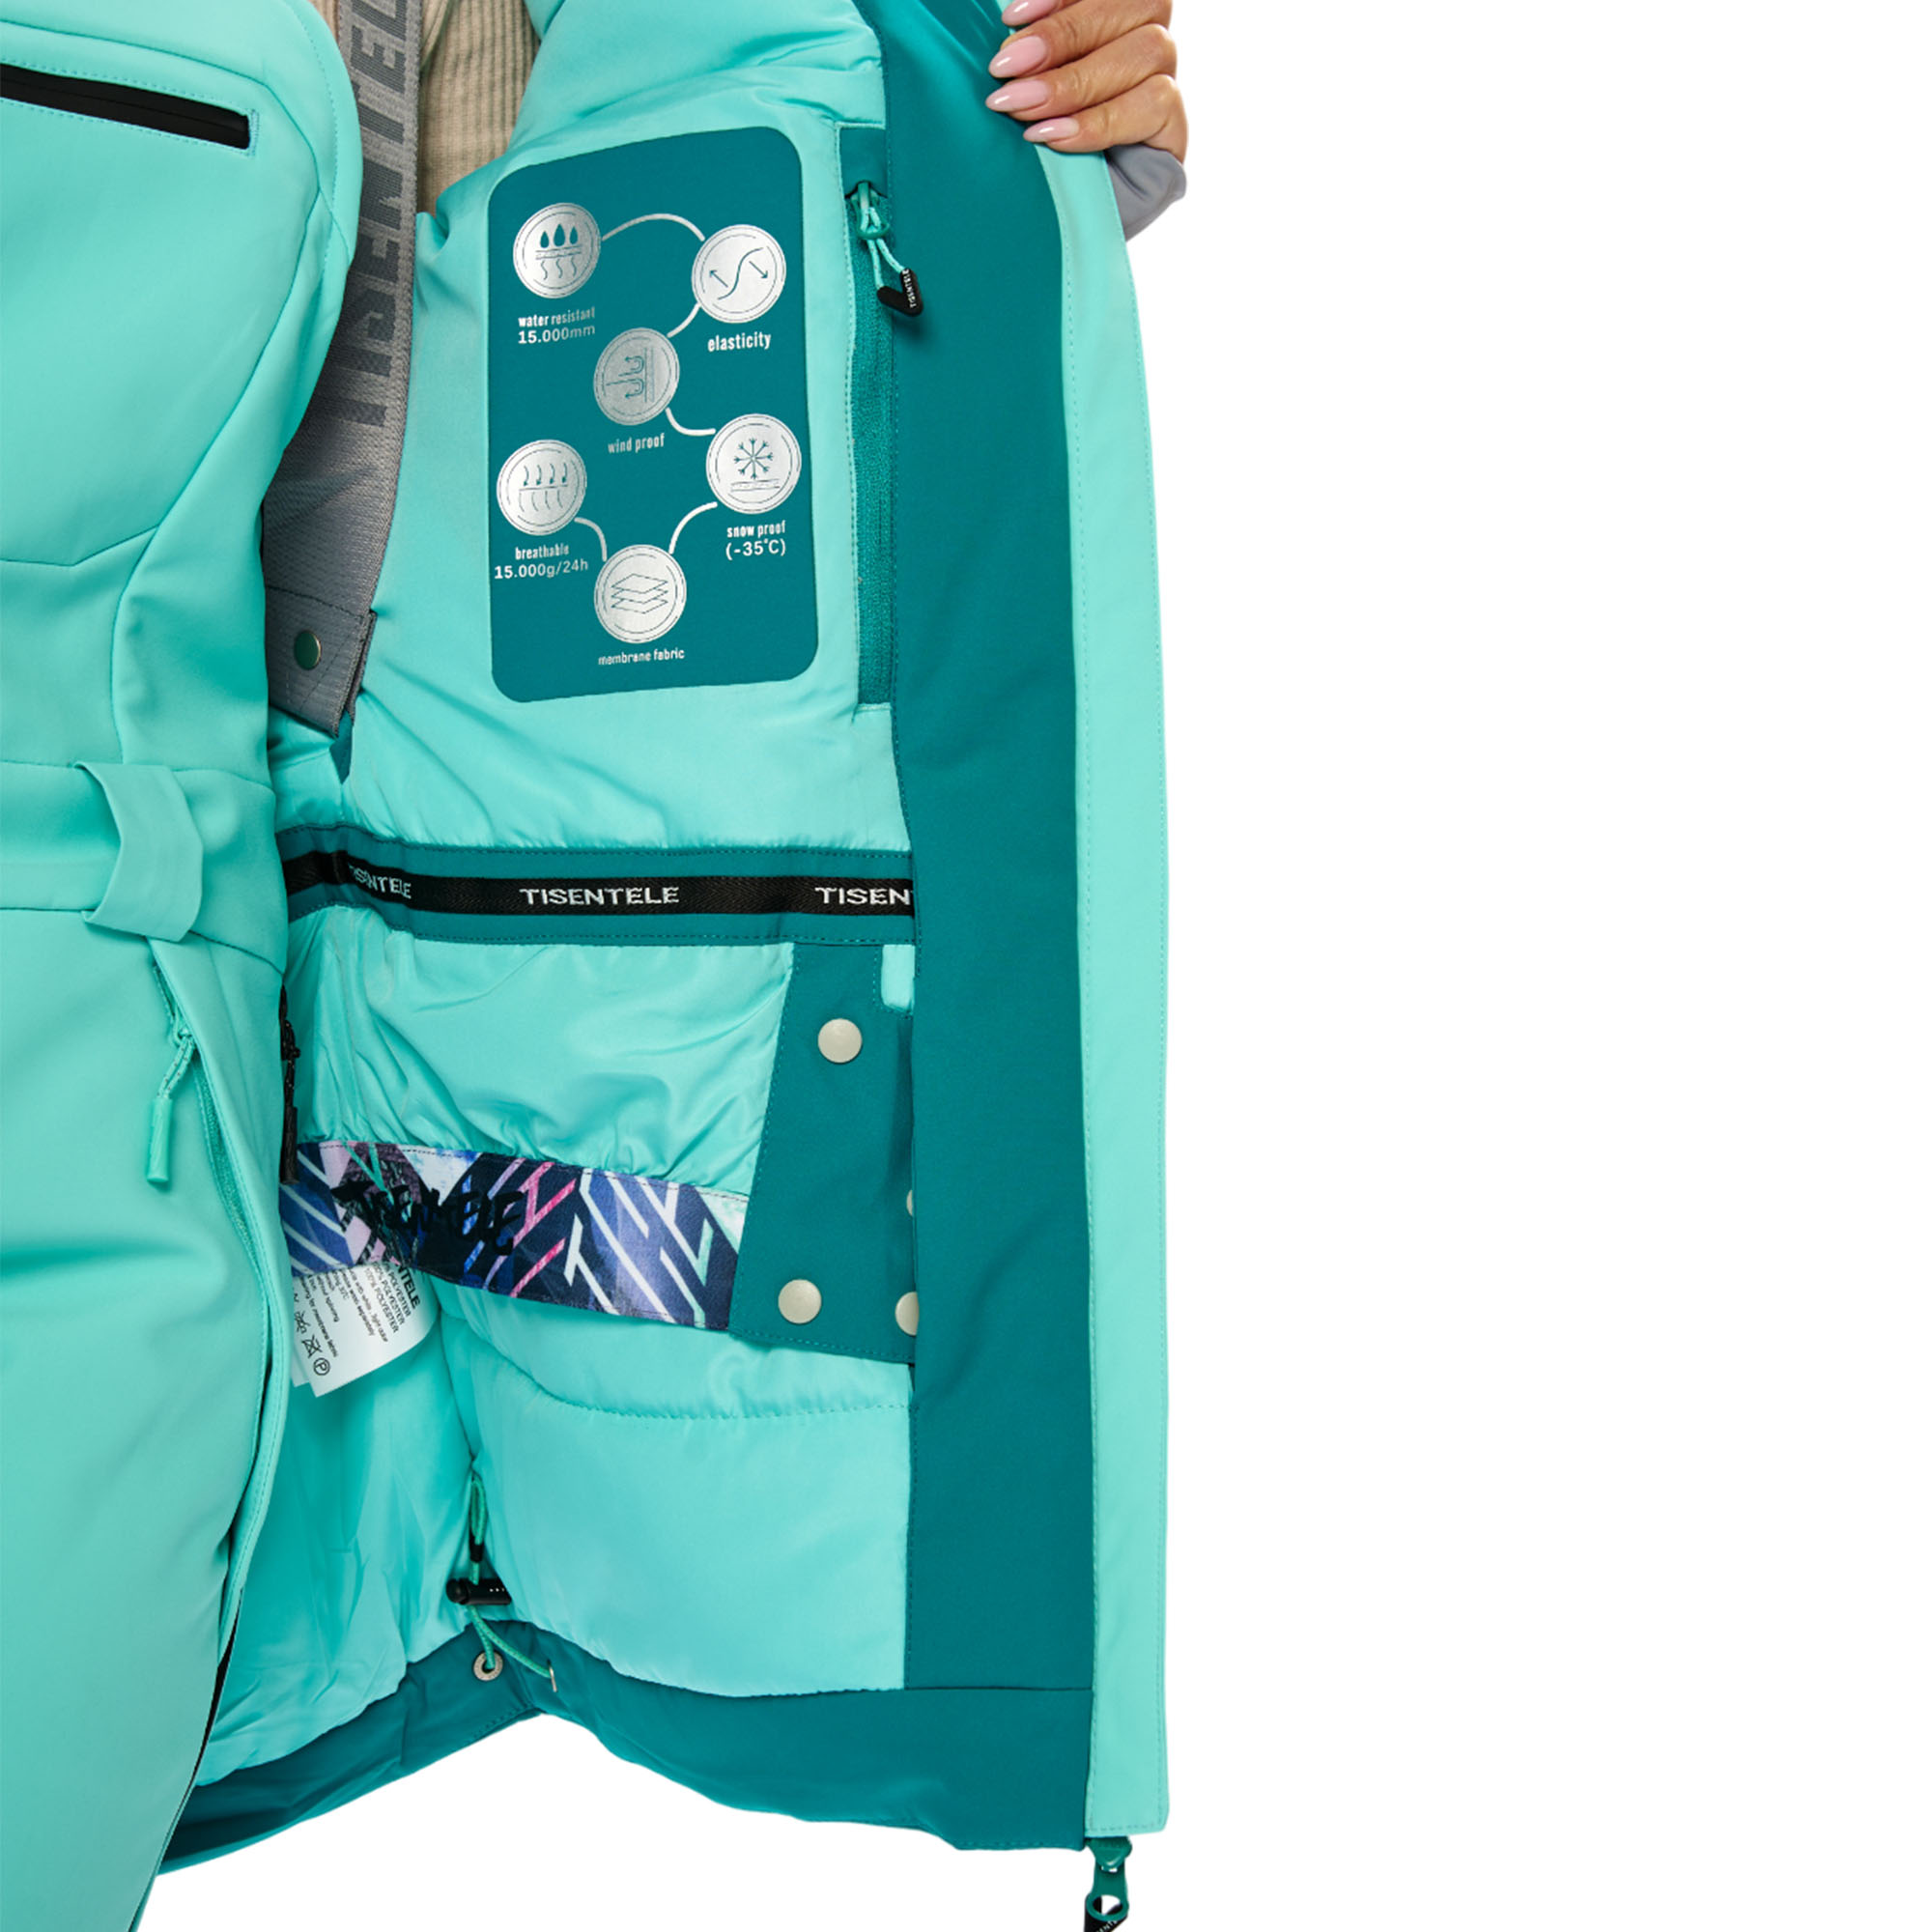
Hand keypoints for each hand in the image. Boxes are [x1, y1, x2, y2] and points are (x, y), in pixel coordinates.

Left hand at [984, 0, 1186, 161]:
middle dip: (1062, 37)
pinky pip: (1153, 104)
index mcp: (1116, 11)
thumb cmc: (1030, 131)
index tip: (1011, 17)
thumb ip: (1030, 47)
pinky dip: (1097, 121)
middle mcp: (1147, 33)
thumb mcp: (1025, 81)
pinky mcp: (1174, 124)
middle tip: (1005, 69)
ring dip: (1076, 82)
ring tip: (1022, 108)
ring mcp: (1165, 76)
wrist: (1053, 212)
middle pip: (1134, 6)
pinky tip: (1052, 136)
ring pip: (1148, 50)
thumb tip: (1009, 23)